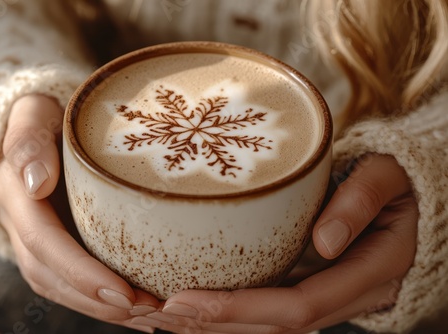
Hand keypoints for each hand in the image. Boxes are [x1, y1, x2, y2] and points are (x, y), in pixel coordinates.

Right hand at [0, 94, 160, 331]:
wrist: (41, 129)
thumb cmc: (46, 118)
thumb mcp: (34, 114)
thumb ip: (28, 140)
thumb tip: (34, 183)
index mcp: (15, 193)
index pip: (44, 242)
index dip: (80, 271)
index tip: (123, 291)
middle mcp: (20, 224)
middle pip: (53, 276)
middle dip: (98, 300)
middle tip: (147, 310)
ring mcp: (34, 239)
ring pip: (60, 288)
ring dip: (102, 308)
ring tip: (148, 315)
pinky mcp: (52, 246)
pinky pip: (69, 284)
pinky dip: (100, 301)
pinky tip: (135, 311)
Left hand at [138, 154, 417, 332]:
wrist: (409, 195)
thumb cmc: (397, 178)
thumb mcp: (386, 176)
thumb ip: (360, 202)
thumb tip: (323, 243)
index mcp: (370, 271)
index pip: (299, 306)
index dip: (242, 309)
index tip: (189, 301)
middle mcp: (348, 293)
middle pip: (278, 328)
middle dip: (219, 325)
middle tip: (162, 314)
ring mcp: (331, 293)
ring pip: (273, 327)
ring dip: (221, 326)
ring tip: (169, 318)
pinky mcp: (315, 284)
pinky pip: (273, 310)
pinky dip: (235, 313)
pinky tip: (200, 307)